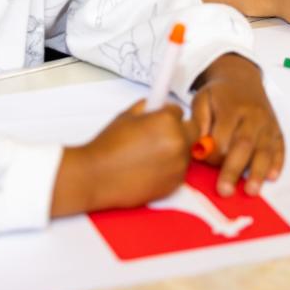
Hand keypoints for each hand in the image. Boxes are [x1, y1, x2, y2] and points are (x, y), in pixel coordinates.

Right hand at [51, 101, 195, 215]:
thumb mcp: (127, 115)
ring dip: (175, 150)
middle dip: (179, 130)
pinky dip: (170, 168)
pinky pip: (180, 170)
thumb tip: (159, 105)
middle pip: (192, 130)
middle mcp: (178, 143)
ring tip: (150, 154)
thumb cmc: (109, 146)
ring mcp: (178, 165)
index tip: (158, 119)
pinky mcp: (175, 184)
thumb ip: (148, 107)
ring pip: (186, 151)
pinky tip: (150, 168)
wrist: (97, 176)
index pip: (179, 110)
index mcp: (167, 121)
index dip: (167, 114)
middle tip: (159, 135)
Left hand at [190, 54, 284, 197]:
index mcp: (232, 108)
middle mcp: (253, 116)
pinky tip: (271, 176)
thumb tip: (199, 147)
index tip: (204, 161)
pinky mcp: (277, 130)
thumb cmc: (219, 94)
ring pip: (265, 149)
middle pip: (244, 144)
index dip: (213, 153)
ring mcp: (268, 124)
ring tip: (251, 191)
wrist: (242, 78)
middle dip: (234, 169)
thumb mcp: (202, 99)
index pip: (223, 135)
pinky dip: (277, 163)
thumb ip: (199, 122)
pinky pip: (280, 148)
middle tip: (225, 190)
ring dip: (258, 171)